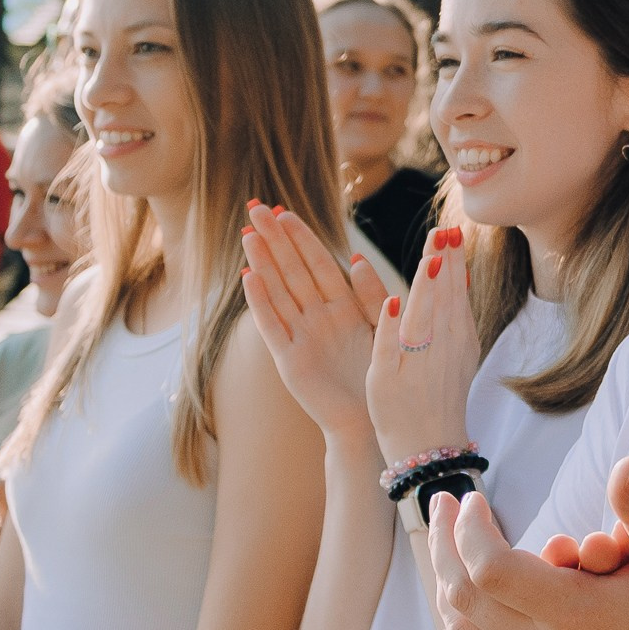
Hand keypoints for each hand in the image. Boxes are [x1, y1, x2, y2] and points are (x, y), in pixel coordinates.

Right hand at [240, 203, 389, 436]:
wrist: (371, 422)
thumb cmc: (378, 377)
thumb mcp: (381, 329)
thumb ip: (372, 296)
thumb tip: (357, 259)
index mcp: (340, 307)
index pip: (317, 263)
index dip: (300, 237)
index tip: (283, 209)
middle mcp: (315, 317)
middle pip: (291, 270)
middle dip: (274, 239)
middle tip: (254, 207)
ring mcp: (299, 337)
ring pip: (278, 292)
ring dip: (262, 262)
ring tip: (247, 233)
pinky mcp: (290, 360)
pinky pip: (272, 326)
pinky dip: (260, 302)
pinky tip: (248, 277)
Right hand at [369, 228, 481, 465]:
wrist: (431, 449)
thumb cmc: (394, 415)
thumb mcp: (380, 379)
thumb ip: (386, 337)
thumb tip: (393, 299)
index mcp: (419, 346)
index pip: (426, 297)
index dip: (431, 267)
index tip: (436, 241)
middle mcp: (444, 343)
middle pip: (448, 291)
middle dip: (448, 257)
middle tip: (447, 227)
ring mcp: (460, 348)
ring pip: (461, 300)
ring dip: (458, 268)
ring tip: (455, 240)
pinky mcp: (467, 355)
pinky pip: (468, 314)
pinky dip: (465, 291)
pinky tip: (464, 275)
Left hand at [428, 457, 628, 629]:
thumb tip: (624, 463)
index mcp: (576, 614)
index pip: (488, 566)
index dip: (470, 528)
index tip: (476, 500)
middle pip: (462, 595)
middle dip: (444, 542)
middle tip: (444, 504)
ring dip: (447, 584)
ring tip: (451, 546)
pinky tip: (465, 609)